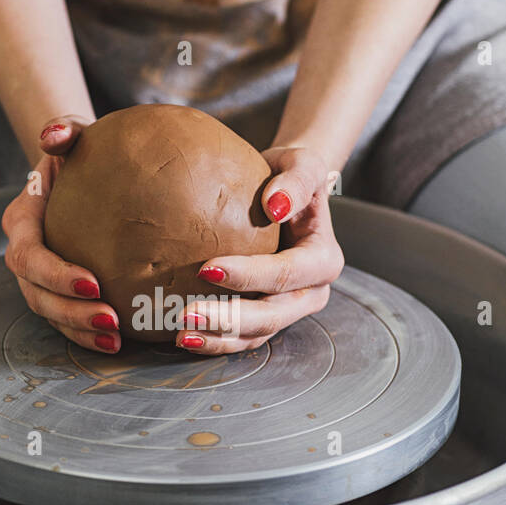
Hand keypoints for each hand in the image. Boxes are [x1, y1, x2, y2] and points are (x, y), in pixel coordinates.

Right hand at [1, 116, 121, 352]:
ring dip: (79, 330)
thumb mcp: (74, 137)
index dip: (56, 275)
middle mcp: (24, 255)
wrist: (82, 173)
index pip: (29, 256)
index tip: (94, 283)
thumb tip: (53, 135)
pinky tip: (119, 341)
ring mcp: (39, 278)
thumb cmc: (80, 154)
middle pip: (36, 294)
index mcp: (22, 221)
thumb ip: (64, 131)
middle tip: (110, 319)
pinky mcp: (58, 292)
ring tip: (115, 339)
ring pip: (50, 313)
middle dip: (70, 312)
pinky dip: (87, 334)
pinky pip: (67, 320)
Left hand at [178, 145, 343, 353]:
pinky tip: (185, 337)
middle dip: (229, 319)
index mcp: (323, 260)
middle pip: (272, 316)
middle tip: (186, 315)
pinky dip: (216, 340)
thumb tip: (275, 204)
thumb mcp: (302, 164)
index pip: (285, 274)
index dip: (248, 276)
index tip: (206, 269)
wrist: (283, 194)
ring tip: (182, 334)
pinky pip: (243, 337)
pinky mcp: (267, 317)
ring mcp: (289, 309)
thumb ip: (296, 180)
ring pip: (256, 335)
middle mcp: (311, 292)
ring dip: (219, 338)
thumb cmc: (290, 176)